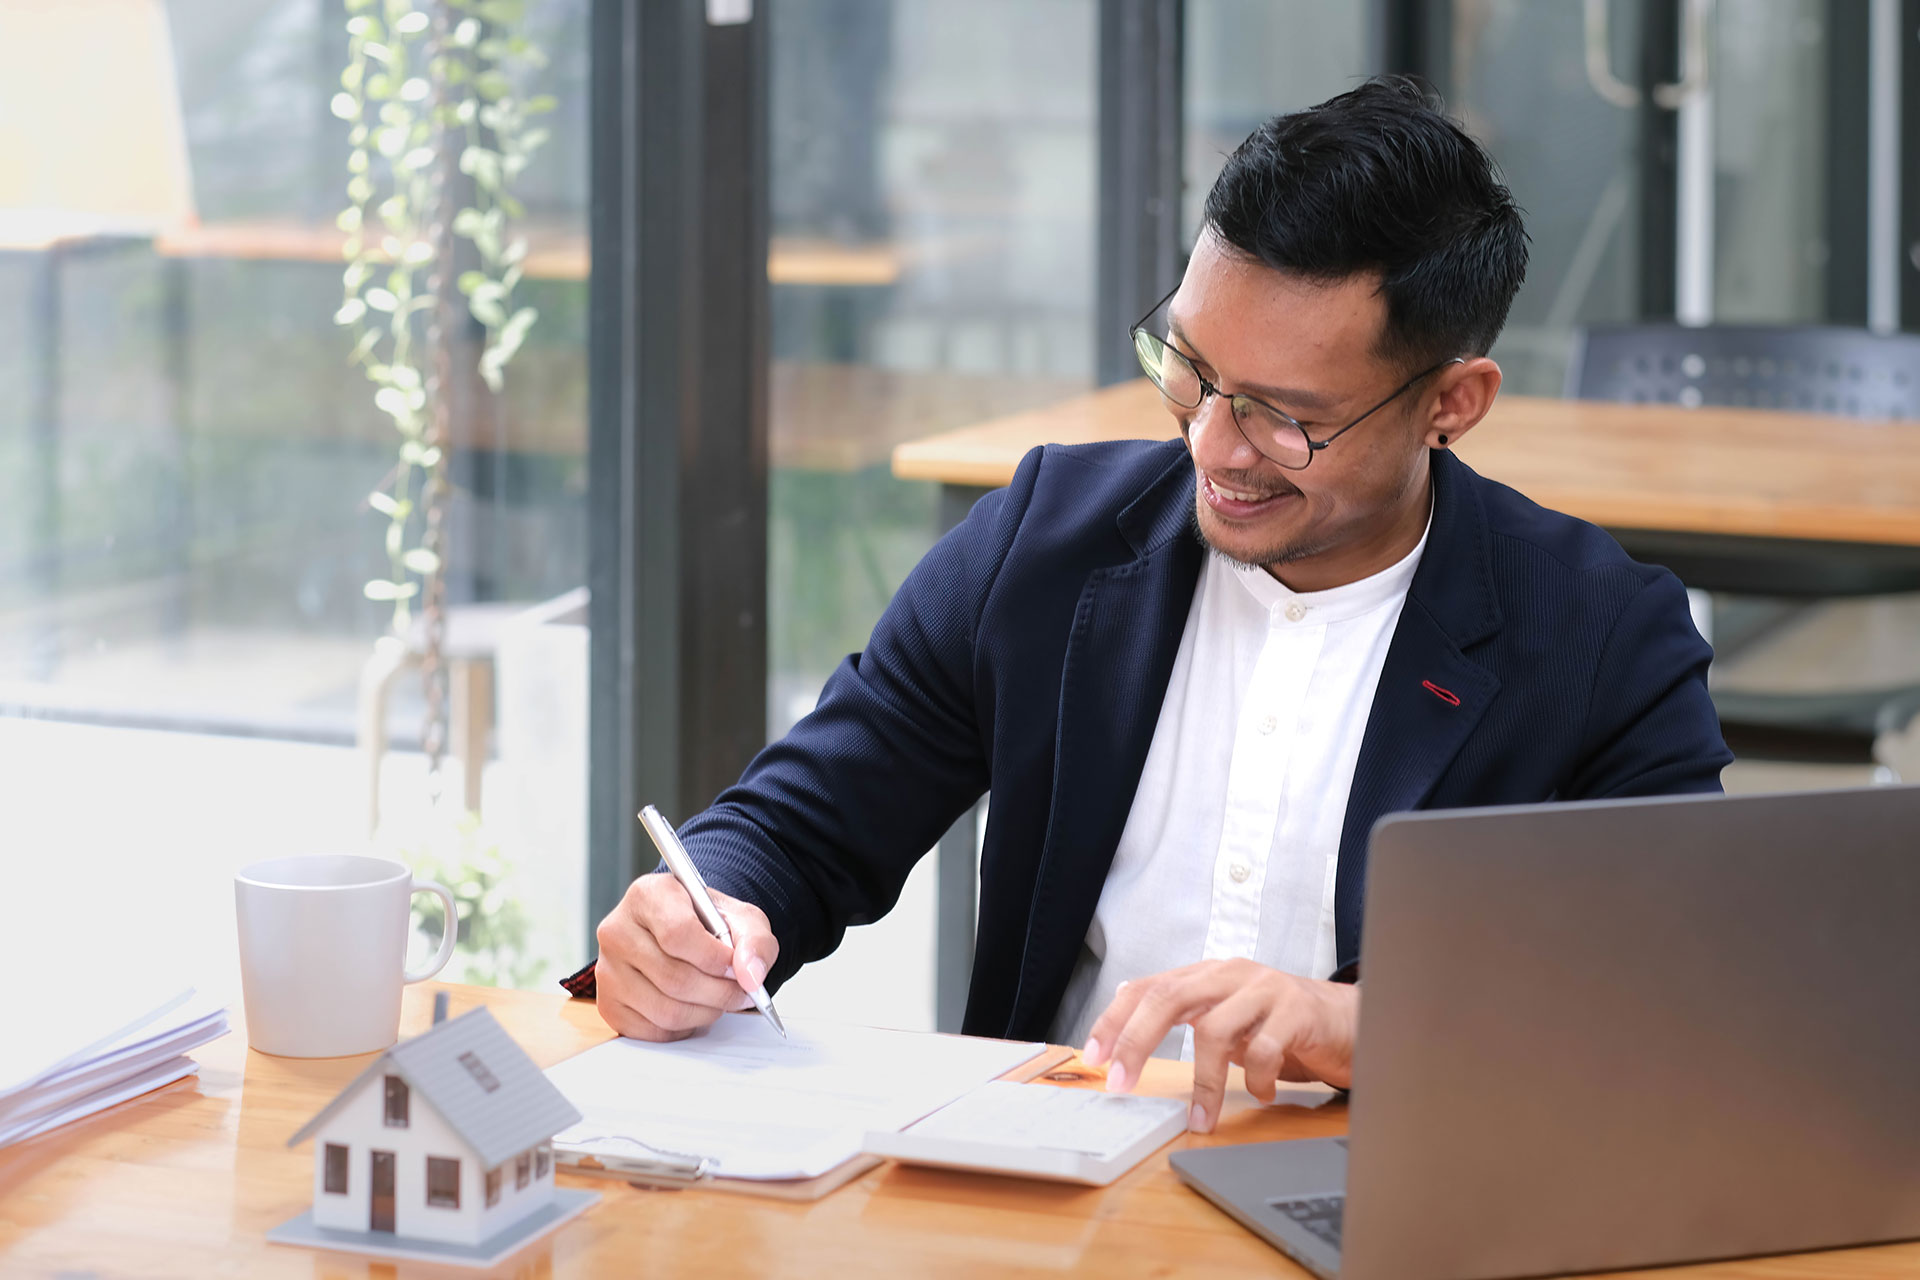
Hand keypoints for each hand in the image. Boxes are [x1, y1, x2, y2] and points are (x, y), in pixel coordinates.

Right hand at [593, 874, 779, 1041]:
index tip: (736, 966)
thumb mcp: (741, 919)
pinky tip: (694, 1008)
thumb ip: (754, 941)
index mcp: (648, 896)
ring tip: (720, 999)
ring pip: (666, 1010)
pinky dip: (685, 1028)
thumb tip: (750, 975)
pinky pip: (653, 1031)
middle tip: (740, 992)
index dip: (714, 958)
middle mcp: (617, 930)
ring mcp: (608, 970)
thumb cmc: (708, 924)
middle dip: (719, 993)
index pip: (677, 934)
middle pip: (674, 978)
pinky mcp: (608, 1004)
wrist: (686, 935)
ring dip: (705, 1012)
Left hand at [1080, 959, 1358, 1133]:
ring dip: (1204, 1084)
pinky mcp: (1298, 1010)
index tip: (1095, 1058)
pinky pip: (1264, 1051)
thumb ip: (1186, 1016)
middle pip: (1169, 998)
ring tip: (1202, 1119)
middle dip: (1137, 1041)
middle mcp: (1231, 973)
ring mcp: (1265, 988)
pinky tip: (1262, 1094)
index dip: (1115, 1020)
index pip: (1148, 987)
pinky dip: (1256, 1081)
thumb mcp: (1227, 1016)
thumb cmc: (1283, 1023)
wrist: (1351, 1021)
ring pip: (1215, 1030)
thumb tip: (1126, 1024)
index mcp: (1207, 974)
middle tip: (1121, 1083)